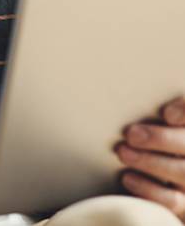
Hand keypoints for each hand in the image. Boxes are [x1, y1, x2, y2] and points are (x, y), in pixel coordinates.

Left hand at [117, 96, 184, 219]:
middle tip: (131, 134)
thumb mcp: (149, 119)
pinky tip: (127, 177)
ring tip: (122, 152)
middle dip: (161, 139)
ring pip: (183, 172)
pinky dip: (148, 189)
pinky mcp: (184, 203)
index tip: (167, 114)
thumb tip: (139, 98)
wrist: (149, 176)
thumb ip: (149, 109)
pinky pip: (172, 201)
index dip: (184, 111)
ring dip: (150, 162)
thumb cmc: (146, 135)